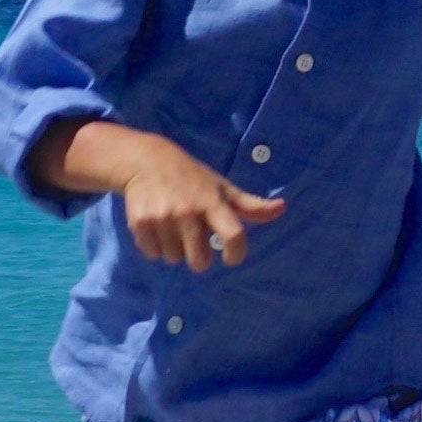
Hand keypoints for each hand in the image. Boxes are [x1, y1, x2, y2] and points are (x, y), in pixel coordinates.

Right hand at [119, 145, 285, 269]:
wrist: (146, 161)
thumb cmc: (193, 178)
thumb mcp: (222, 188)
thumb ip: (250, 205)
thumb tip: (282, 208)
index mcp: (213, 202)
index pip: (234, 235)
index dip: (236, 253)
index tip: (231, 258)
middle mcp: (188, 210)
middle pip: (199, 260)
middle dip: (199, 257)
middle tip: (194, 240)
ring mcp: (163, 217)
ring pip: (174, 258)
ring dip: (175, 249)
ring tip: (173, 227)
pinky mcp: (140, 222)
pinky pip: (152, 253)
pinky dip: (155, 246)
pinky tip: (156, 226)